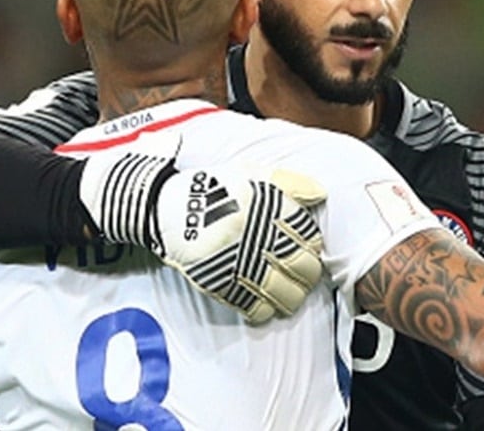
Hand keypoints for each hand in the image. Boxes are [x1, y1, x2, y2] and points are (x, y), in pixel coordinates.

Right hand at [79, 131, 326, 322]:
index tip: (311, 249)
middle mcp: (254, 231)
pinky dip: (263, 310)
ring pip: (280, 290)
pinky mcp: (217, 279)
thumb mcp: (249, 172)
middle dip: (308, 274)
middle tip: (306, 276)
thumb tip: (321, 194)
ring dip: (292, 298)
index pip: (305, 231)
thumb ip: (288, 181)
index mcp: (264, 203)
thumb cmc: (211, 188)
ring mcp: (236, 257)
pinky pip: (250, 304)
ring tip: (292, 298)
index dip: (313, 244)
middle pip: (299, 263)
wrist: (162, 205)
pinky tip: (266, 308)